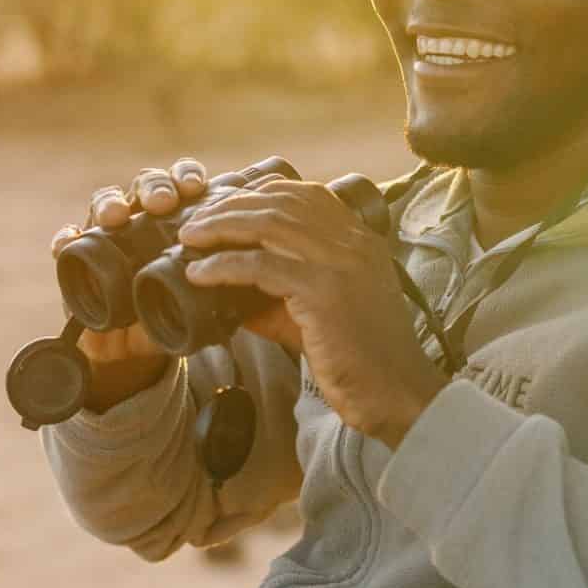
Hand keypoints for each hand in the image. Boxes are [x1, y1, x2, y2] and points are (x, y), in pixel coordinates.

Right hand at [50, 158, 208, 409]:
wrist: (133, 345)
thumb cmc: (173, 308)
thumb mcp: (203, 293)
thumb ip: (225, 283)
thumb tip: (261, 279)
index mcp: (175, 216)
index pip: (181, 182)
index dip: (187, 177)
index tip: (197, 187)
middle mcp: (139, 216)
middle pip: (145, 186)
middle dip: (153, 188)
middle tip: (162, 202)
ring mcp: (106, 233)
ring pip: (105, 201)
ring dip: (110, 202)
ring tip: (116, 215)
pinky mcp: (77, 258)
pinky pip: (68, 241)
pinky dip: (67, 238)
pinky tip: (69, 240)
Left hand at [177, 179, 447, 445]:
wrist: (396, 394)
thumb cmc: (361, 359)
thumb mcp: (321, 314)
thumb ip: (280, 296)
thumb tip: (228, 290)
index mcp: (359, 241)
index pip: (305, 194)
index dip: (259, 194)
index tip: (224, 207)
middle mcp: (353, 242)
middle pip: (281, 201)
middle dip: (231, 205)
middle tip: (196, 221)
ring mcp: (340, 263)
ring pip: (268, 224)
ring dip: (220, 226)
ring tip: (190, 237)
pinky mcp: (323, 292)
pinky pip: (260, 265)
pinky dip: (223, 265)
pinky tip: (199, 273)